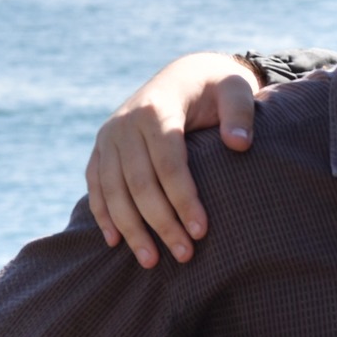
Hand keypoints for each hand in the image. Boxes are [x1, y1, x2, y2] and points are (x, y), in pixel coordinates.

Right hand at [85, 53, 260, 267]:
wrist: (185, 73)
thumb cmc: (217, 87)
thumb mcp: (235, 88)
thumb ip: (240, 113)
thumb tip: (239, 144)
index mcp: (157, 110)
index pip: (169, 163)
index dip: (184, 199)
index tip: (202, 231)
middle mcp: (125, 125)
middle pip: (140, 183)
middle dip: (161, 223)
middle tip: (184, 256)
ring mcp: (108, 137)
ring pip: (113, 191)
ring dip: (130, 229)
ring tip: (151, 262)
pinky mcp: (101, 149)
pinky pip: (96, 186)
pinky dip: (103, 214)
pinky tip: (115, 242)